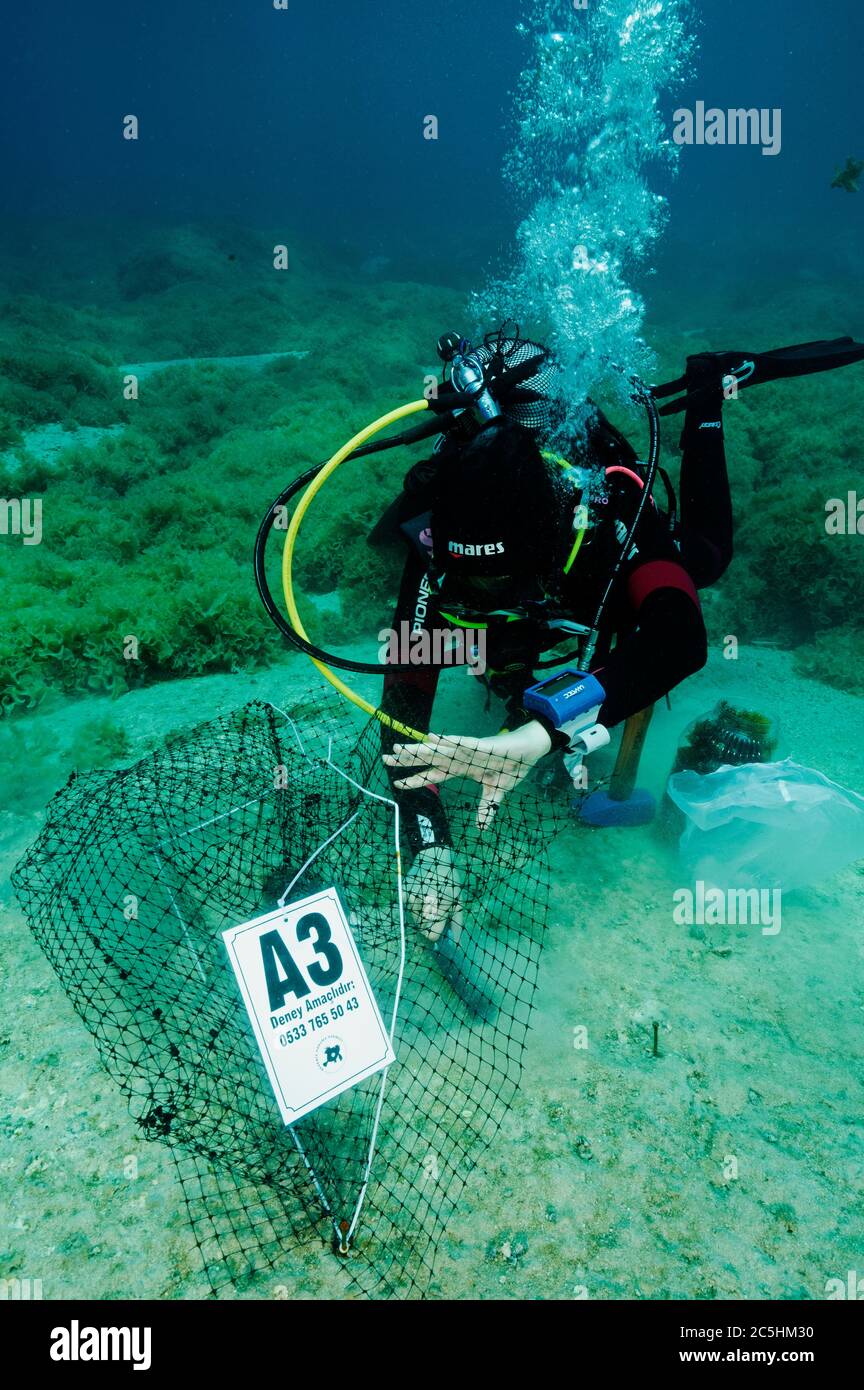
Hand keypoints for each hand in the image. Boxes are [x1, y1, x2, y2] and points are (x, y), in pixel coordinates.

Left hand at [384, 721, 552, 829]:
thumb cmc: (512, 765)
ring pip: (440, 750)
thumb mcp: (497, 792)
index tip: (397, 784)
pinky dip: (448, 741)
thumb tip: (481, 828)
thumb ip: (487, 808)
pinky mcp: (483, 745)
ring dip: (420, 749)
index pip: (433, 775)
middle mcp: (460, 757)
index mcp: (461, 768)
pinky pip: (462, 743)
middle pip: (429, 759)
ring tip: (401, 748)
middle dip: (408, 759)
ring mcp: (470, 750)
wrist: (531, 749)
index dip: (415, 779)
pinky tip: (432, 738)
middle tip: (385, 758)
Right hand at [404, 845, 464, 943]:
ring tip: (428, 898)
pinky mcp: (403, 892)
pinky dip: (411, 905)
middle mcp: (423, 904)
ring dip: (420, 914)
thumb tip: (455, 944)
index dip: (437, 933)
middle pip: (422, 929)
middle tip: (436, 909)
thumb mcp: (458, 902)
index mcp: (439, 907)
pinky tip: (418, 894)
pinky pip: (405, 908)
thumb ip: (456, 924)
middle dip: (429, 923)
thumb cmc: (449, 880)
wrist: (434, 857)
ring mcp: (411, 898)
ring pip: (413, 919)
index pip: (431, 936)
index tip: (440, 927)